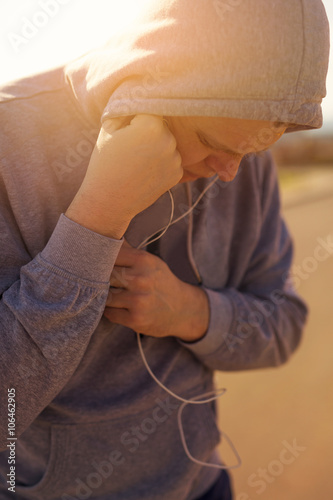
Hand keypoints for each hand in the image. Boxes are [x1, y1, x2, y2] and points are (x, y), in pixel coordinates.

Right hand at [65, 115, 182, 238]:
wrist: (109, 200)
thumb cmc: (104, 161)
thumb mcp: (109, 127)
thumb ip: (126, 106)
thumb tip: (138, 92)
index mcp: (151, 126)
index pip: (151, 107)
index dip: (137, 116)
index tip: (127, 126)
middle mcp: (168, 141)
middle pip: (162, 125)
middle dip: (149, 130)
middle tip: (131, 146)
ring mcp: (175, 159)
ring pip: (168, 141)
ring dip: (157, 145)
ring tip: (137, 160)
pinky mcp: (177, 174)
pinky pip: (171, 158)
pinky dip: (161, 161)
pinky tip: (145, 170)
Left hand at [103, 240, 209, 340]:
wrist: (183, 309)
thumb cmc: (160, 281)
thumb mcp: (149, 261)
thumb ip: (127, 250)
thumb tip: (102, 234)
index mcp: (143, 260)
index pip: (108, 255)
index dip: (100, 260)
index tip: (97, 264)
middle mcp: (141, 279)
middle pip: (104, 276)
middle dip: (100, 280)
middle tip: (101, 282)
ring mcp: (138, 300)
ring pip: (105, 296)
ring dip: (105, 297)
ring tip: (113, 295)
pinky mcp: (136, 319)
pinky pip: (110, 313)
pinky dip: (112, 311)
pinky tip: (120, 308)